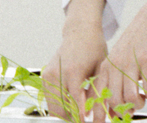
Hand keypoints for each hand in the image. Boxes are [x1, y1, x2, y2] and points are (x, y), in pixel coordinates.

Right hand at [45, 0, 107, 121]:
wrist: (79, 32)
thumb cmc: (93, 48)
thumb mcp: (101, 69)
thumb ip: (96, 91)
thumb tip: (95, 112)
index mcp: (74, 72)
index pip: (75, 103)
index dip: (82, 117)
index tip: (89, 122)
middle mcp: (57, 74)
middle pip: (61, 109)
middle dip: (73, 120)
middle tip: (85, 122)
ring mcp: (49, 75)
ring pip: (53, 107)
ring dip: (66, 116)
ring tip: (79, 117)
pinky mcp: (45, 76)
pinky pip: (50, 100)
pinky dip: (60, 107)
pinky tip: (72, 108)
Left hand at [93, 1, 146, 121]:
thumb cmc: (136, 45)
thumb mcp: (119, 63)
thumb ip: (115, 83)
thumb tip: (116, 112)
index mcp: (106, 68)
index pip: (98, 96)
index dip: (102, 113)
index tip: (109, 121)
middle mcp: (115, 66)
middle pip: (114, 100)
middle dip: (125, 111)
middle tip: (134, 108)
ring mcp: (130, 62)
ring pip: (130, 96)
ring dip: (139, 104)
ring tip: (144, 99)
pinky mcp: (146, 59)